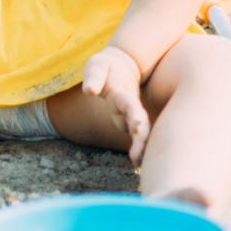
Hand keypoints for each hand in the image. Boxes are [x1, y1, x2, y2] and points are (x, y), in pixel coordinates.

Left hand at [82, 46, 149, 166]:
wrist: (123, 65)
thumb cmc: (106, 66)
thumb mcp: (97, 65)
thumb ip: (94, 77)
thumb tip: (89, 91)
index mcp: (124, 94)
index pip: (131, 107)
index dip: (135, 118)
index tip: (137, 130)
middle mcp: (132, 108)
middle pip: (140, 125)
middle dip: (141, 140)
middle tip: (137, 157)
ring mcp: (131, 116)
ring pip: (141, 134)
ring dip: (142, 148)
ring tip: (138, 165)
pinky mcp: (128, 123)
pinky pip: (136, 139)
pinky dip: (139, 151)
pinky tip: (137, 166)